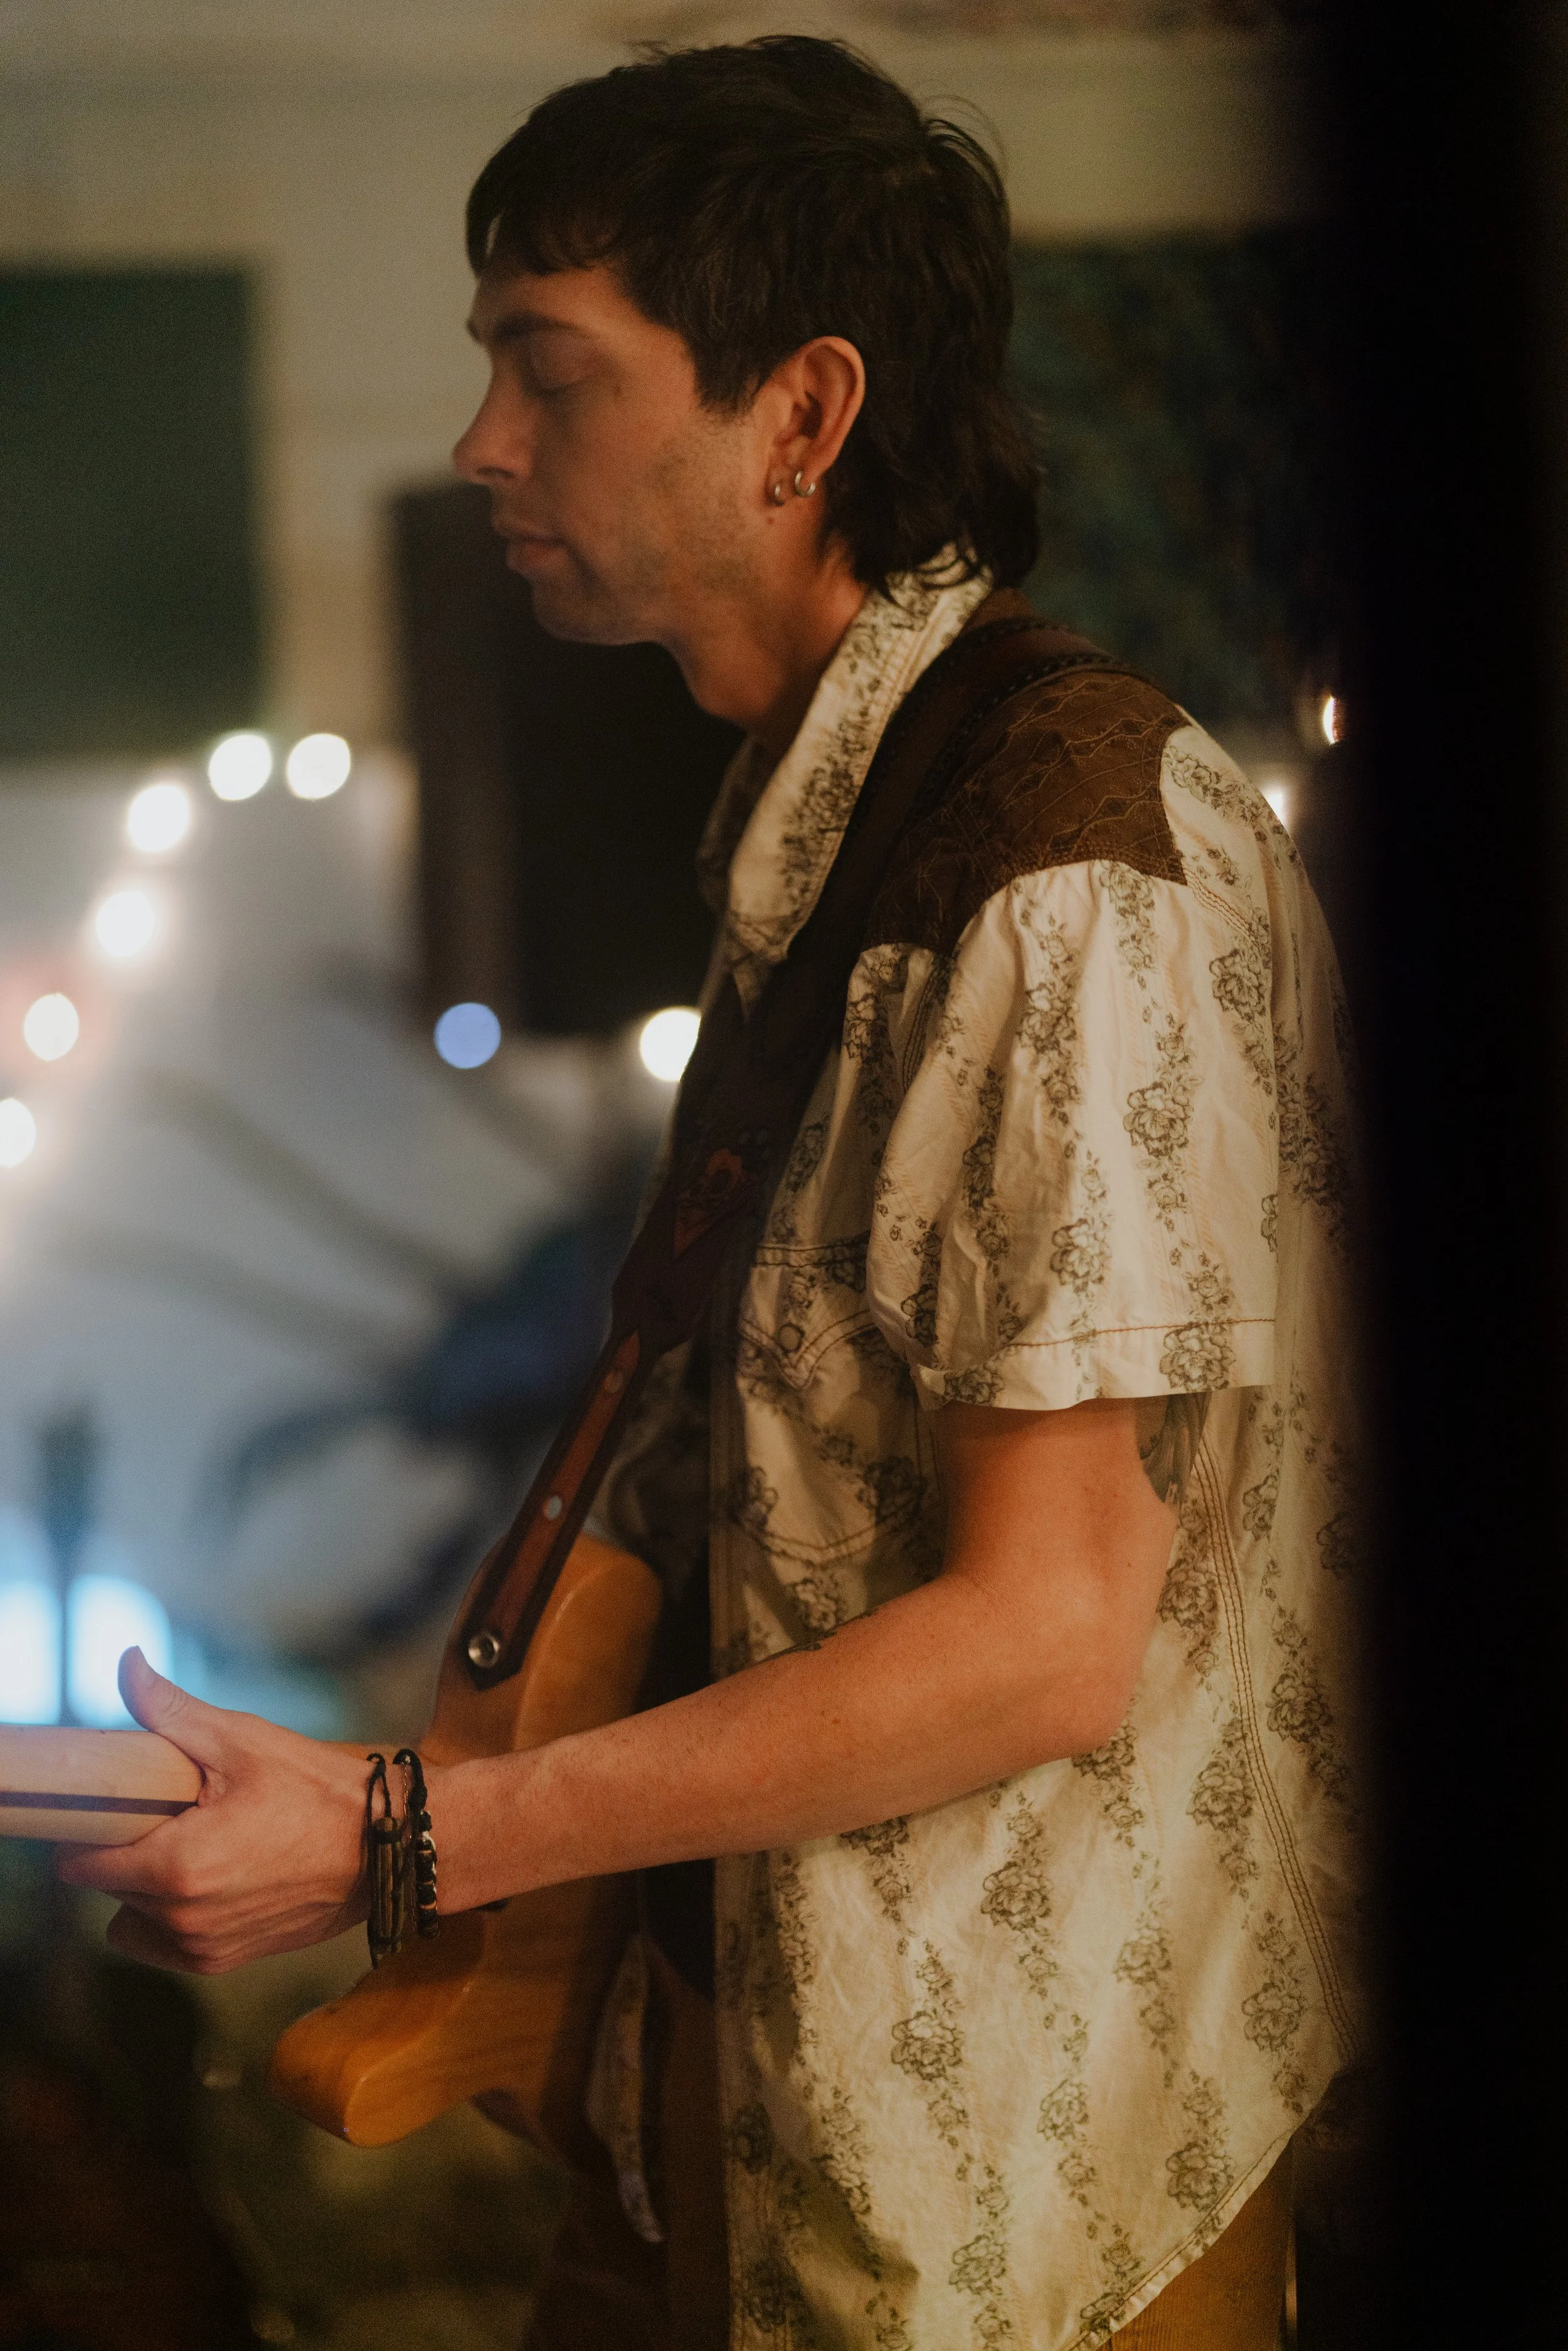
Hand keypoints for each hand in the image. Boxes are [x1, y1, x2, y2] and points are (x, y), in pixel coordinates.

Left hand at [56, 1648, 369, 1974]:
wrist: (387, 1847)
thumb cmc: (318, 1791)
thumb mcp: (241, 1739)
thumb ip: (169, 1708)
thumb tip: (126, 1662)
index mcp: (175, 1867)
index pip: (82, 1864)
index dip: (90, 1827)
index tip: (118, 1803)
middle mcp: (181, 1919)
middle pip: (110, 1886)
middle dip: (128, 1848)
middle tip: (172, 1811)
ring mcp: (203, 1947)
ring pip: (134, 1917)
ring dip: (147, 1886)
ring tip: (194, 1844)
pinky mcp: (226, 1960)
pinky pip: (166, 1943)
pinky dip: (174, 1915)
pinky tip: (213, 1877)